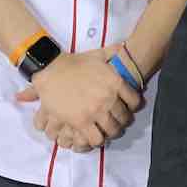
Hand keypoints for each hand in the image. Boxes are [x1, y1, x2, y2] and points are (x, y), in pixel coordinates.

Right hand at [16, 46, 140, 149]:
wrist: (52, 69)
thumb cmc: (75, 62)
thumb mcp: (98, 54)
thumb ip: (113, 52)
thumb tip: (124, 47)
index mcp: (115, 82)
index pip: (135, 101)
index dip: (133, 107)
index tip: (128, 108)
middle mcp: (109, 98)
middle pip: (124, 119)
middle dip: (121, 122)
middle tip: (116, 122)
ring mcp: (96, 111)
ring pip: (112, 131)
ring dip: (110, 132)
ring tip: (106, 130)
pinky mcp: (81, 122)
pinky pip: (97, 139)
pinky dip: (97, 140)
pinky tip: (94, 134)